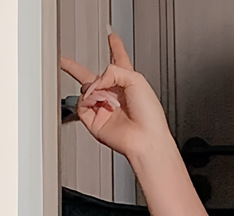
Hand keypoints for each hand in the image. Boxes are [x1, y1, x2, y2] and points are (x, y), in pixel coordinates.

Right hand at [60, 31, 172, 159]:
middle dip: (76, 69)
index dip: (115, 49)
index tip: (112, 39)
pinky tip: (99, 102)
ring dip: (94, 88)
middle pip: (93, 78)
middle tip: (65, 62)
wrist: (146, 139)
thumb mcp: (136, 80)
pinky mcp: (95, 120)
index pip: (119, 63)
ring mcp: (104, 108)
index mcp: (129, 85)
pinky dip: (89, 99)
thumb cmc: (150, 116)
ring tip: (106, 97)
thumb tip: (97, 80)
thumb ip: (113, 70)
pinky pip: (82, 103)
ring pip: (86, 88)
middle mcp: (115, 96)